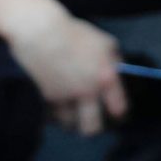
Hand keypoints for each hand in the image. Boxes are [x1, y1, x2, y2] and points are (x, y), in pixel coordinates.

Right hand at [8, 10, 124, 134]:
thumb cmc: (75, 33)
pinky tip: (57, 106)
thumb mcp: (105, 43)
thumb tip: (121, 75)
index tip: (117, 115)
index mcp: (105, 78)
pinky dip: (54, 115)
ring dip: (71, 121)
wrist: (39, 31)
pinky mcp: (43, 97)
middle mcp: (86, 92)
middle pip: (92, 128)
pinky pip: (51, 117)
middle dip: (93, 128)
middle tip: (92, 120)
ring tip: (73, 113)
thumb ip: (115, 62)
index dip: (120, 115)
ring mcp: (63, 97)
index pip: (119, 110)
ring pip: (69, 124)